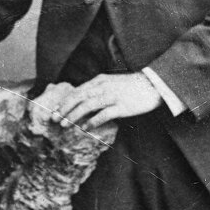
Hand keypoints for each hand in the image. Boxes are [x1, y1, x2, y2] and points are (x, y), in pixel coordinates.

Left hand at [35, 73, 161, 128]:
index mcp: (99, 80)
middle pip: (78, 97)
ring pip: (87, 105)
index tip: (55, 111)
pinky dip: (92, 122)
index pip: (77, 91)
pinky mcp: (122, 106)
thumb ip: (97, 90)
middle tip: (54, 120)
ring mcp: (112, 96)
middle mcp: (104, 86)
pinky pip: (103, 115)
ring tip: (65, 125)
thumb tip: (82, 102)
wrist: (154, 85)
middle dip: (64, 109)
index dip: (64, 102)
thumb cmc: (132, 87)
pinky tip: (85, 129)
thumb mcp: (111, 83)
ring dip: (73, 116)